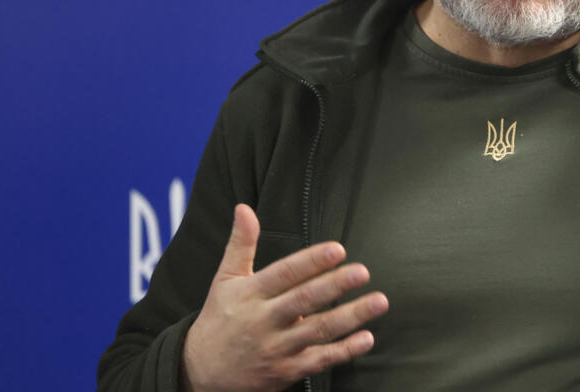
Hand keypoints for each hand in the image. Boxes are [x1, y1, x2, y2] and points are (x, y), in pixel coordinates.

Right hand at [181, 204, 388, 391]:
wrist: (200, 372)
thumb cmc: (219, 319)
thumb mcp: (224, 279)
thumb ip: (241, 244)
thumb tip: (244, 208)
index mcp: (249, 295)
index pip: (284, 274)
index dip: (311, 261)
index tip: (337, 249)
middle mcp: (263, 321)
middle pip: (303, 301)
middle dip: (335, 286)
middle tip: (363, 271)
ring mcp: (275, 349)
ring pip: (317, 332)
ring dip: (351, 317)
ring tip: (379, 302)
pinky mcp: (285, 372)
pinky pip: (319, 361)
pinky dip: (345, 351)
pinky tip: (367, 338)